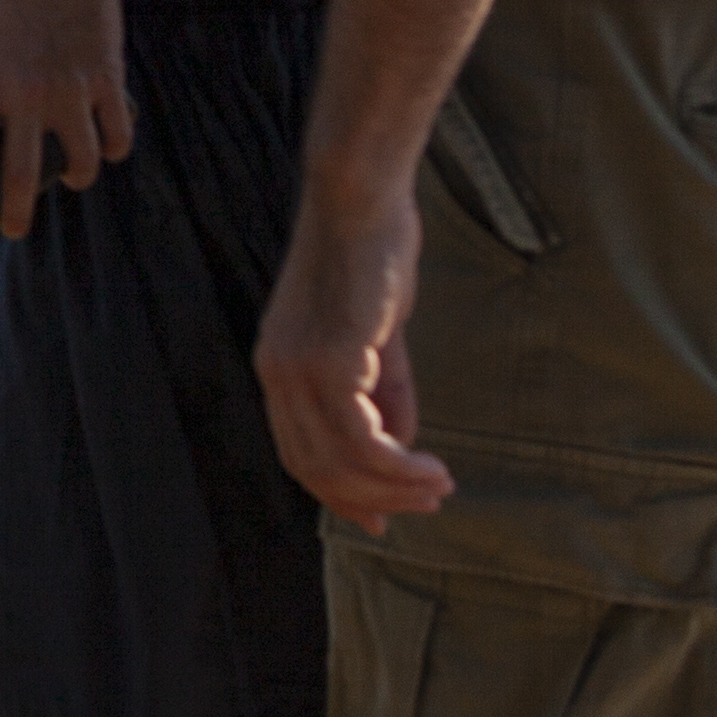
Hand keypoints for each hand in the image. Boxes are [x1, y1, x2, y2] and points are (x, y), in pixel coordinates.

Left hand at [0, 0, 133, 241]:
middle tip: (14, 230)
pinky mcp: (106, 79)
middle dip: (16, 215)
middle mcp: (26, 94)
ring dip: (74, 181)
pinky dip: (113, 150)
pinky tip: (104, 149)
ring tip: (67, 180)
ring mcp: (70, 89)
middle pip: (21, 176)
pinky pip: (117, 134)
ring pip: (81, 163)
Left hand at [258, 175, 455, 529]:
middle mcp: (278, 372)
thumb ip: (384, 391)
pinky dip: (397, 464)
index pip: (299, 453)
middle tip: (425, 507)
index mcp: (279, 366)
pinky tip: (430, 467)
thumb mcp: (378, 336)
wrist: (363, 198)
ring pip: (340, 460)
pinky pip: (360, 437)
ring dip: (394, 487)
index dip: (341, 493)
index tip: (383, 519)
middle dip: (371, 499)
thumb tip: (400, 449)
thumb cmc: (374, 256)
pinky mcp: (329, 358)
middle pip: (313, 468)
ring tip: (438, 490)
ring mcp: (298, 366)